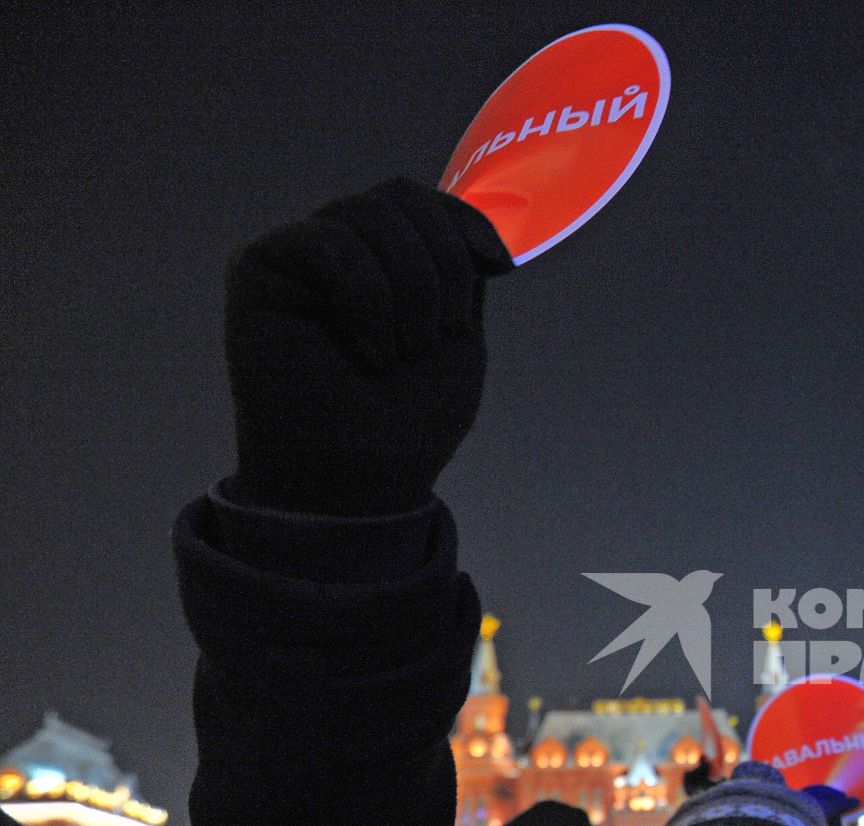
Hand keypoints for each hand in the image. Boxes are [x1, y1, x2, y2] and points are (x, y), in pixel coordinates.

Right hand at [226, 178, 513, 515]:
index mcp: (384, 263)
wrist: (360, 480)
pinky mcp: (258, 270)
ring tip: (400, 355)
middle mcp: (338, 252)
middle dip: (440, 265)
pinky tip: (369, 353)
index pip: (421, 199)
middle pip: (399, 198)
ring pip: (365, 214)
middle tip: (437, 337)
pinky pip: (327, 242)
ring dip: (408, 289)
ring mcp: (296, 258)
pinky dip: (365, 297)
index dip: (463, 221)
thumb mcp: (456, 332)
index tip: (497, 267)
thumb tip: (470, 218)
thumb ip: (457, 267)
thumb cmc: (406, 421)